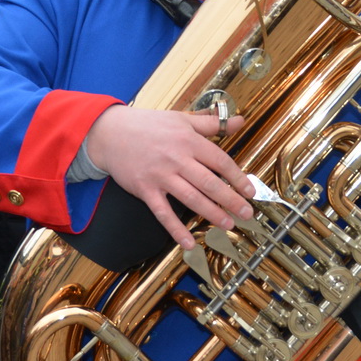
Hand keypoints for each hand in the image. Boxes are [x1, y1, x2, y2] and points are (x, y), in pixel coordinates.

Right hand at [83, 105, 254, 248]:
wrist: (110, 133)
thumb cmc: (148, 125)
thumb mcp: (181, 118)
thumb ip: (211, 122)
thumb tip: (240, 121)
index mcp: (189, 140)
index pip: (220, 161)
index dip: (237, 177)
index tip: (250, 191)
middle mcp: (177, 159)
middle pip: (209, 183)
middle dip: (231, 200)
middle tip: (247, 213)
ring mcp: (161, 176)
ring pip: (191, 198)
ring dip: (212, 213)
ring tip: (228, 224)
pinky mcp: (145, 190)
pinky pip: (163, 213)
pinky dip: (176, 230)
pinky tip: (189, 242)